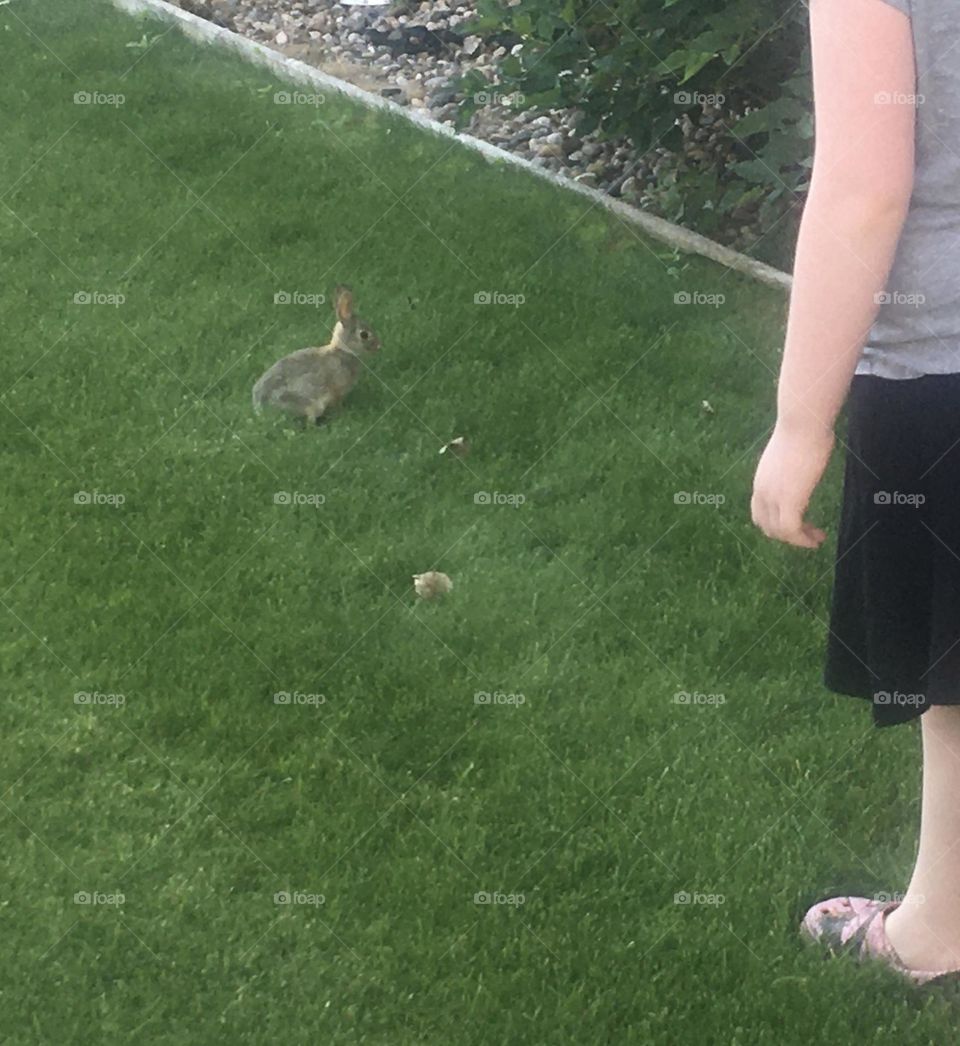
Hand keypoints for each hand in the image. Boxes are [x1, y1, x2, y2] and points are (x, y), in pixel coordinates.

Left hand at [751, 423, 833, 548]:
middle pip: (767, 525)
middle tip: (809, 534)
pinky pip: (792, 531)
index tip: (797, 523)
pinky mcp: (790, 500)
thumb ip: (791, 468)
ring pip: (779, 532)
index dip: (775, 523)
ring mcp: (773, 497)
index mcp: (761, 481)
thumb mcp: (791, 455)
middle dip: (786, 534)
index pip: (759, 512)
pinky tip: (816, 540)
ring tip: (817, 538)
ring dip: (798, 539)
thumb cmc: (804, 431)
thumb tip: (803, 463)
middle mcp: (761, 491)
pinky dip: (803, 540)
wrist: (803, 422)